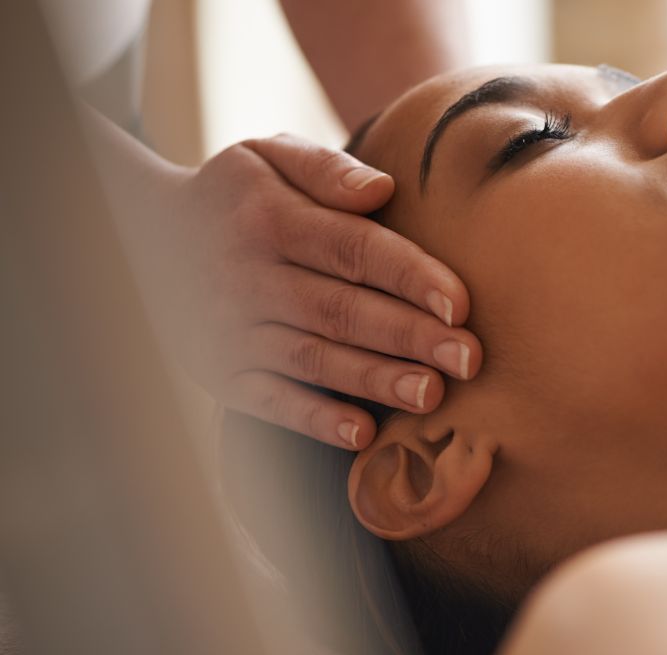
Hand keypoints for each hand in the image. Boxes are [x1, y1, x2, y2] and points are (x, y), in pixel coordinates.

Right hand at [139, 134, 480, 448]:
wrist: (143, 235)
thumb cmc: (238, 195)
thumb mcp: (269, 155)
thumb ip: (327, 170)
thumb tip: (382, 189)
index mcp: (271, 219)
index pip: (353, 249)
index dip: (409, 276)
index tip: (461, 303)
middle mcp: (249, 277)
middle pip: (342, 310)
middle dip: (409, 336)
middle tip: (468, 358)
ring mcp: (230, 330)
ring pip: (313, 359)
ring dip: (374, 380)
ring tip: (431, 394)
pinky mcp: (218, 372)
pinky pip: (267, 401)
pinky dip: (313, 419)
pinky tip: (361, 433)